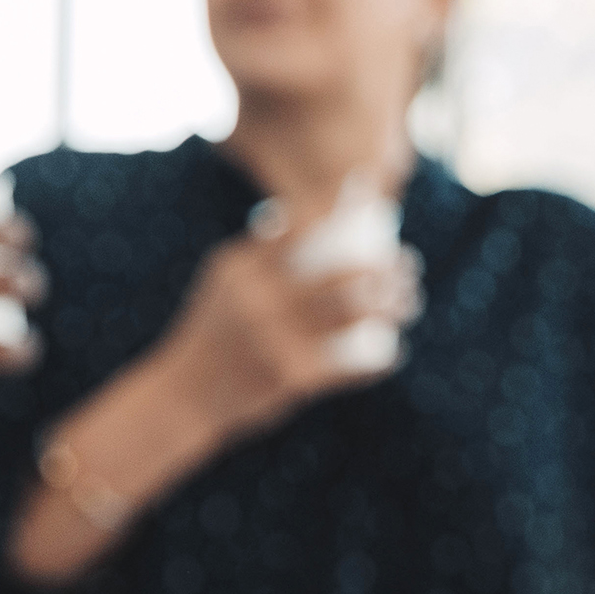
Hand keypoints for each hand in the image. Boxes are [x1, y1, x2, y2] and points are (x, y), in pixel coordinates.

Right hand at [151, 201, 422, 445]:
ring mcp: (273, 340)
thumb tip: (299, 216)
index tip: (376, 199)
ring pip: (351, 314)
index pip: (298, 227)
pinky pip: (348, 365)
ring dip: (390, 306)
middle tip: (409, 265)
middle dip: (385, 269)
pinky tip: (394, 352)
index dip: (339, 208)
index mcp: (241, 269)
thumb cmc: (215, 331)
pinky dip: (378, 360)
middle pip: (340, 276)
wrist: (185, 394)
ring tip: (408, 302)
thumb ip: (259, 251)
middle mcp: (256, 300)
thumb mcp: (224, 283)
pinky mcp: (288, 378)